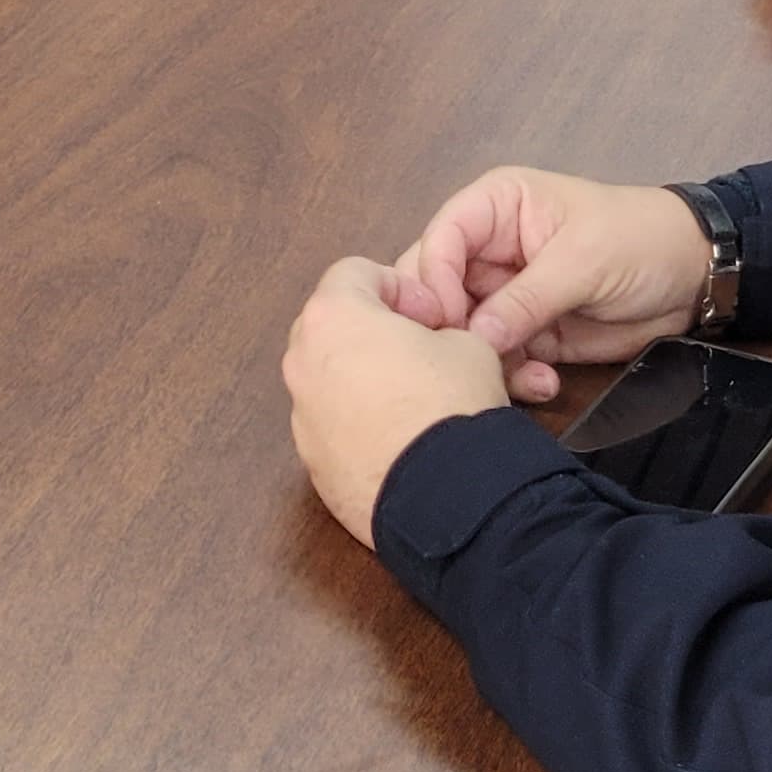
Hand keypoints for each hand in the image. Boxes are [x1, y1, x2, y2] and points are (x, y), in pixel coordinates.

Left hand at [283, 256, 509, 546]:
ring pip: (329, 381)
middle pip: (332, 326)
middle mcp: (302, 364)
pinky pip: (334, 430)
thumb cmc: (452, 404)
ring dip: (364, 380)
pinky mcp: (313, 467)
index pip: (354, 272)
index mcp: (331, 317)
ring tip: (414, 401)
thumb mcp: (469, 342)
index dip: (401, 287)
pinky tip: (404, 443)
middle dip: (375, 331)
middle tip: (423, 351)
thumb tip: (431, 346)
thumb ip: (437, 328)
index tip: (434, 317)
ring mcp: (302, 419)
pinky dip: (360, 427)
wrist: (448, 498)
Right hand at [386, 165, 708, 402]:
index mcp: (495, 207)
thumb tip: (474, 338)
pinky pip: (500, 359)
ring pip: (465, 333)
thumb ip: (526, 298)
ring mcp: (507, 294)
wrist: (695, 277)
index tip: (451, 325)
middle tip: (472, 361)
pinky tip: (544, 384)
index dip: (435, 282)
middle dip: (451, 329)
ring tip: (525, 377)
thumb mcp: (584, 260)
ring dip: (488, 361)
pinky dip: (515, 377)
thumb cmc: (640, 239)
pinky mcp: (527, 332)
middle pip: (438, 290)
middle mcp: (490, 249)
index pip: (440, 240)